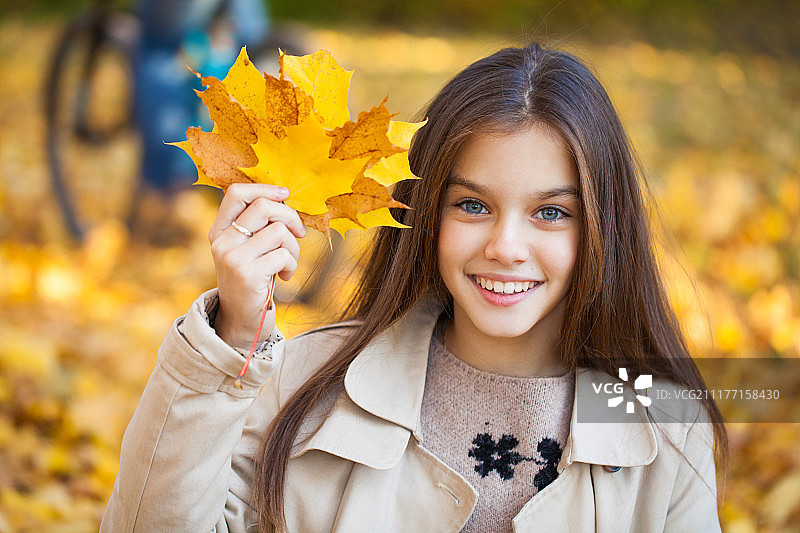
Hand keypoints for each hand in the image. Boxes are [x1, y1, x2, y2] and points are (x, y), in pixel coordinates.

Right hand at [208, 183, 305, 349]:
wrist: (241, 320)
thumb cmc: (253, 280)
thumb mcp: (249, 249)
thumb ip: (258, 226)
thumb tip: (285, 199)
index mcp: (220, 231)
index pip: (237, 193)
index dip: (265, 188)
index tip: (285, 195)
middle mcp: (222, 242)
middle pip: (264, 207)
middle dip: (290, 218)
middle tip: (298, 234)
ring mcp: (232, 258)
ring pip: (279, 231)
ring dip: (294, 248)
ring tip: (289, 262)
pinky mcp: (247, 274)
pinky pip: (283, 255)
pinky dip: (292, 265)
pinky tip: (285, 277)